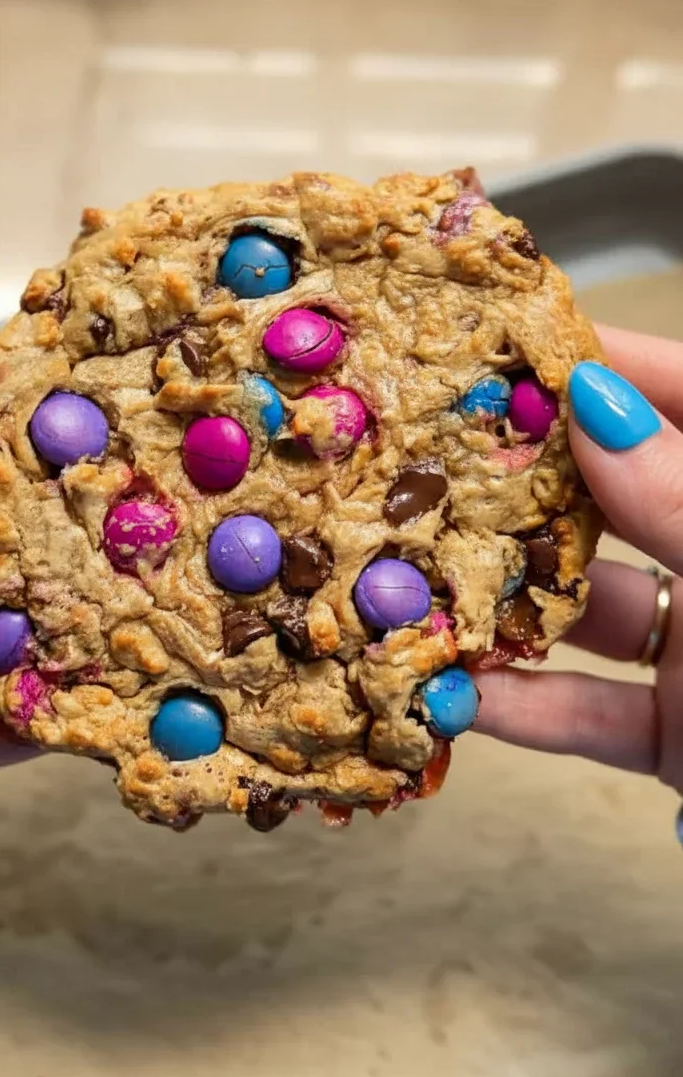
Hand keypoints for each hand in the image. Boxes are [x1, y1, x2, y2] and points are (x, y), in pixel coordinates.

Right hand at [476, 324, 682, 793]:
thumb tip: (593, 405)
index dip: (615, 365)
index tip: (519, 343)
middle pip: (619, 501)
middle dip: (529, 481)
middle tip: (438, 452)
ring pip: (588, 612)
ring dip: (505, 605)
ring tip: (419, 574)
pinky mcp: (674, 734)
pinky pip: (585, 711)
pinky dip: (521, 709)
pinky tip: (451, 696)